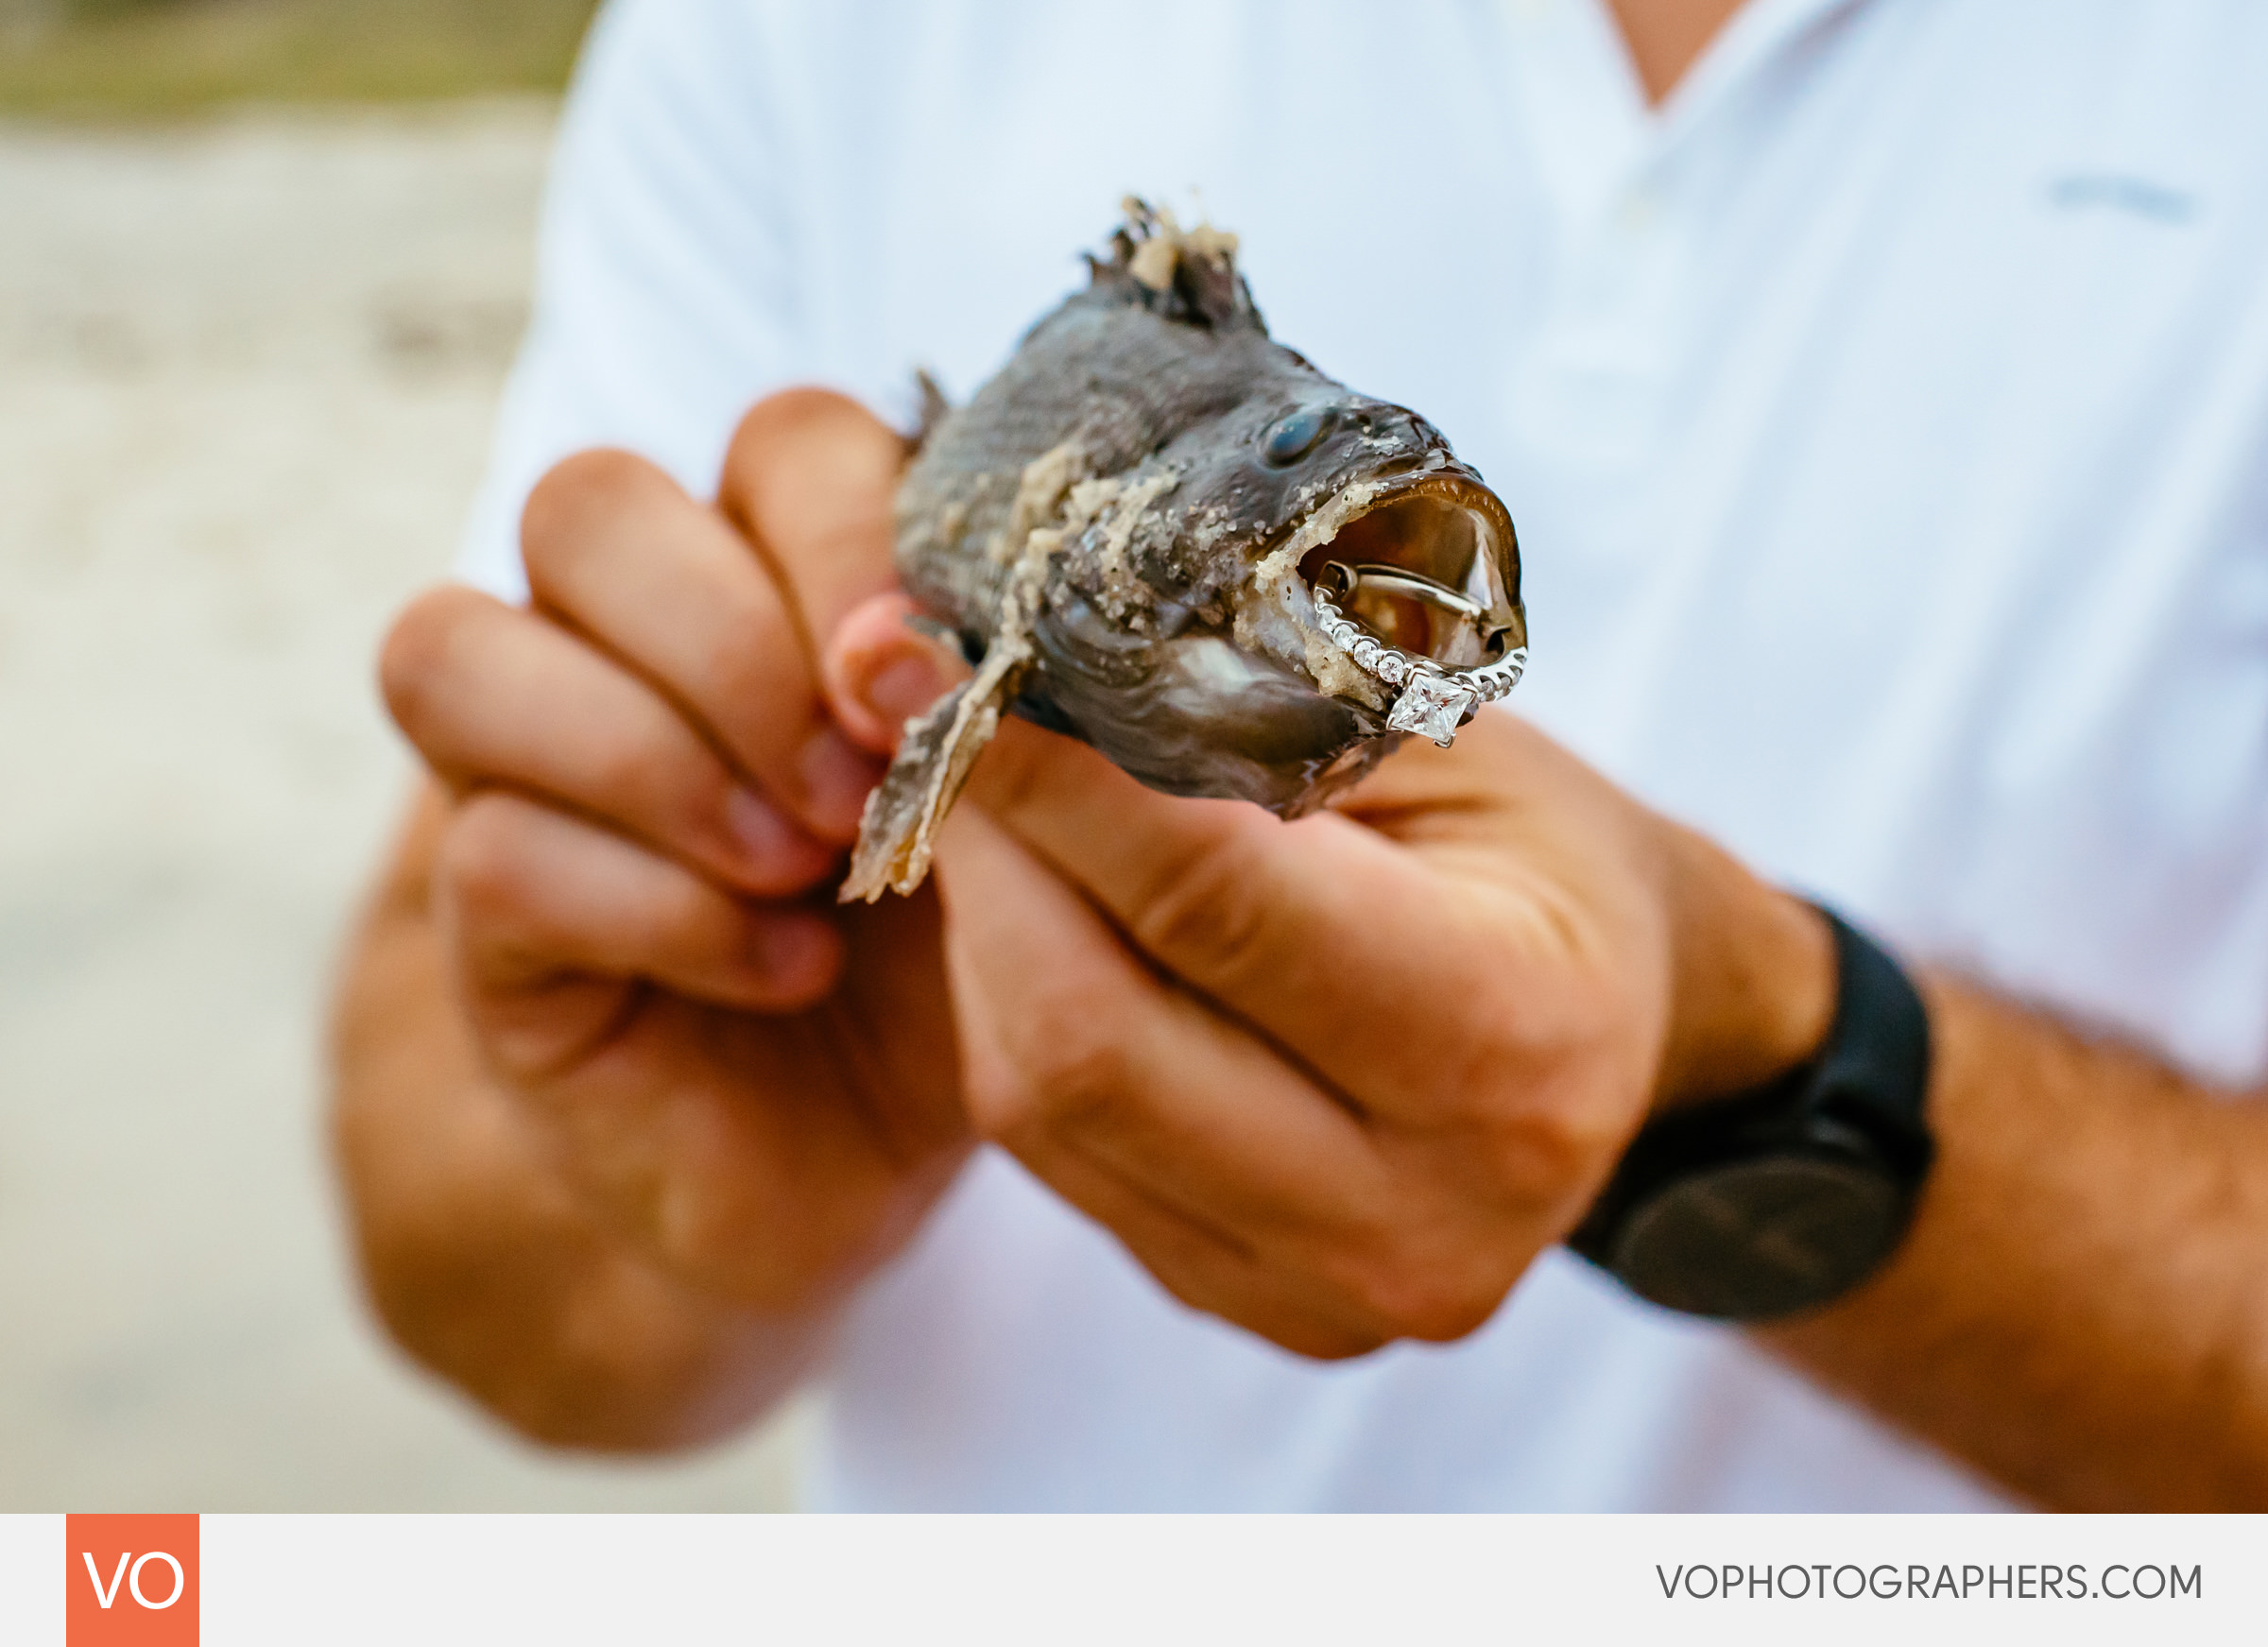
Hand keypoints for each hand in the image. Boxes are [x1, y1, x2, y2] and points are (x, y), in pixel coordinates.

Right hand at [378, 390, 967, 1315]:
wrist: (884, 1150)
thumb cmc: (968, 950)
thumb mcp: (1018, 821)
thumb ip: (983, 706)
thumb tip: (935, 641)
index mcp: (789, 565)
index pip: (779, 441)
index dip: (846, 534)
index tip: (939, 670)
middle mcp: (635, 633)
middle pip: (585, 506)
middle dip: (732, 642)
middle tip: (858, 786)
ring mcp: (531, 766)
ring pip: (457, 646)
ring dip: (657, 760)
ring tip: (810, 868)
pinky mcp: (487, 915)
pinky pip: (492, 854)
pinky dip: (658, 913)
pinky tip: (786, 971)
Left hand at [827, 606, 1833, 1356]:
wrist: (1627, 1027)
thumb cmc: (1537, 843)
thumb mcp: (1448, 738)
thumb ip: (1253, 711)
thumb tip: (1014, 657)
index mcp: (1510, 1038)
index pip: (1212, 902)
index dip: (1044, 776)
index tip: (929, 656)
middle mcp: (1423, 1210)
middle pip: (1088, 1032)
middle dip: (986, 853)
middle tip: (932, 718)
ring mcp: (1333, 1287)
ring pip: (1046, 1102)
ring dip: (985, 932)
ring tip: (994, 807)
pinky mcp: (1257, 1304)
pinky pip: (1061, 1157)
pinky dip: (1018, 1019)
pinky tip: (1045, 921)